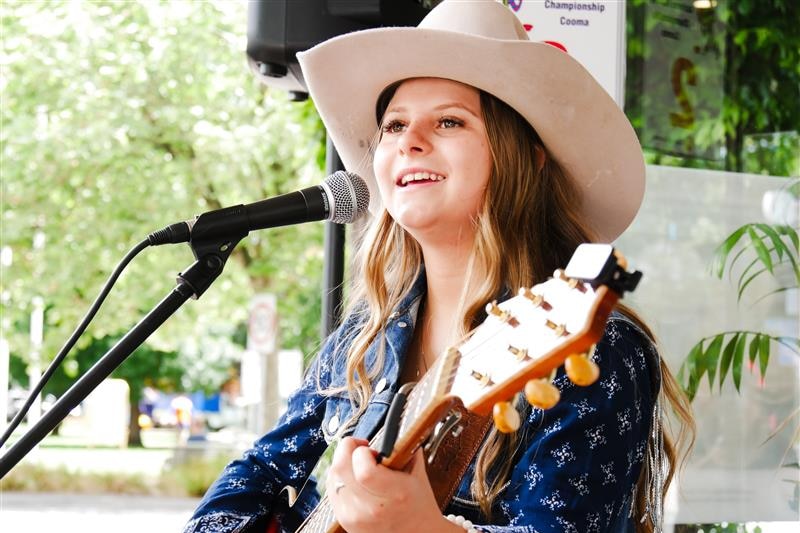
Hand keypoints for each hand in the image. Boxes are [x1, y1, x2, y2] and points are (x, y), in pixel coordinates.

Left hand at [326, 437, 460, 532]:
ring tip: (357, 464)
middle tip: (360, 448)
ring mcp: (356, 517)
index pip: (364, 470)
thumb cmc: (419, 503)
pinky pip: (331, 490)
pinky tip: (352, 478)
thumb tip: (396, 425)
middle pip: (340, 470)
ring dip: (341, 463)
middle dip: (347, 449)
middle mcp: (373, 508)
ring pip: (332, 478)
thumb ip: (407, 447)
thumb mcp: (418, 473)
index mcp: (396, 493)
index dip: (361, 452)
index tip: (370, 448)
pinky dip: (338, 478)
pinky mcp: (345, 522)